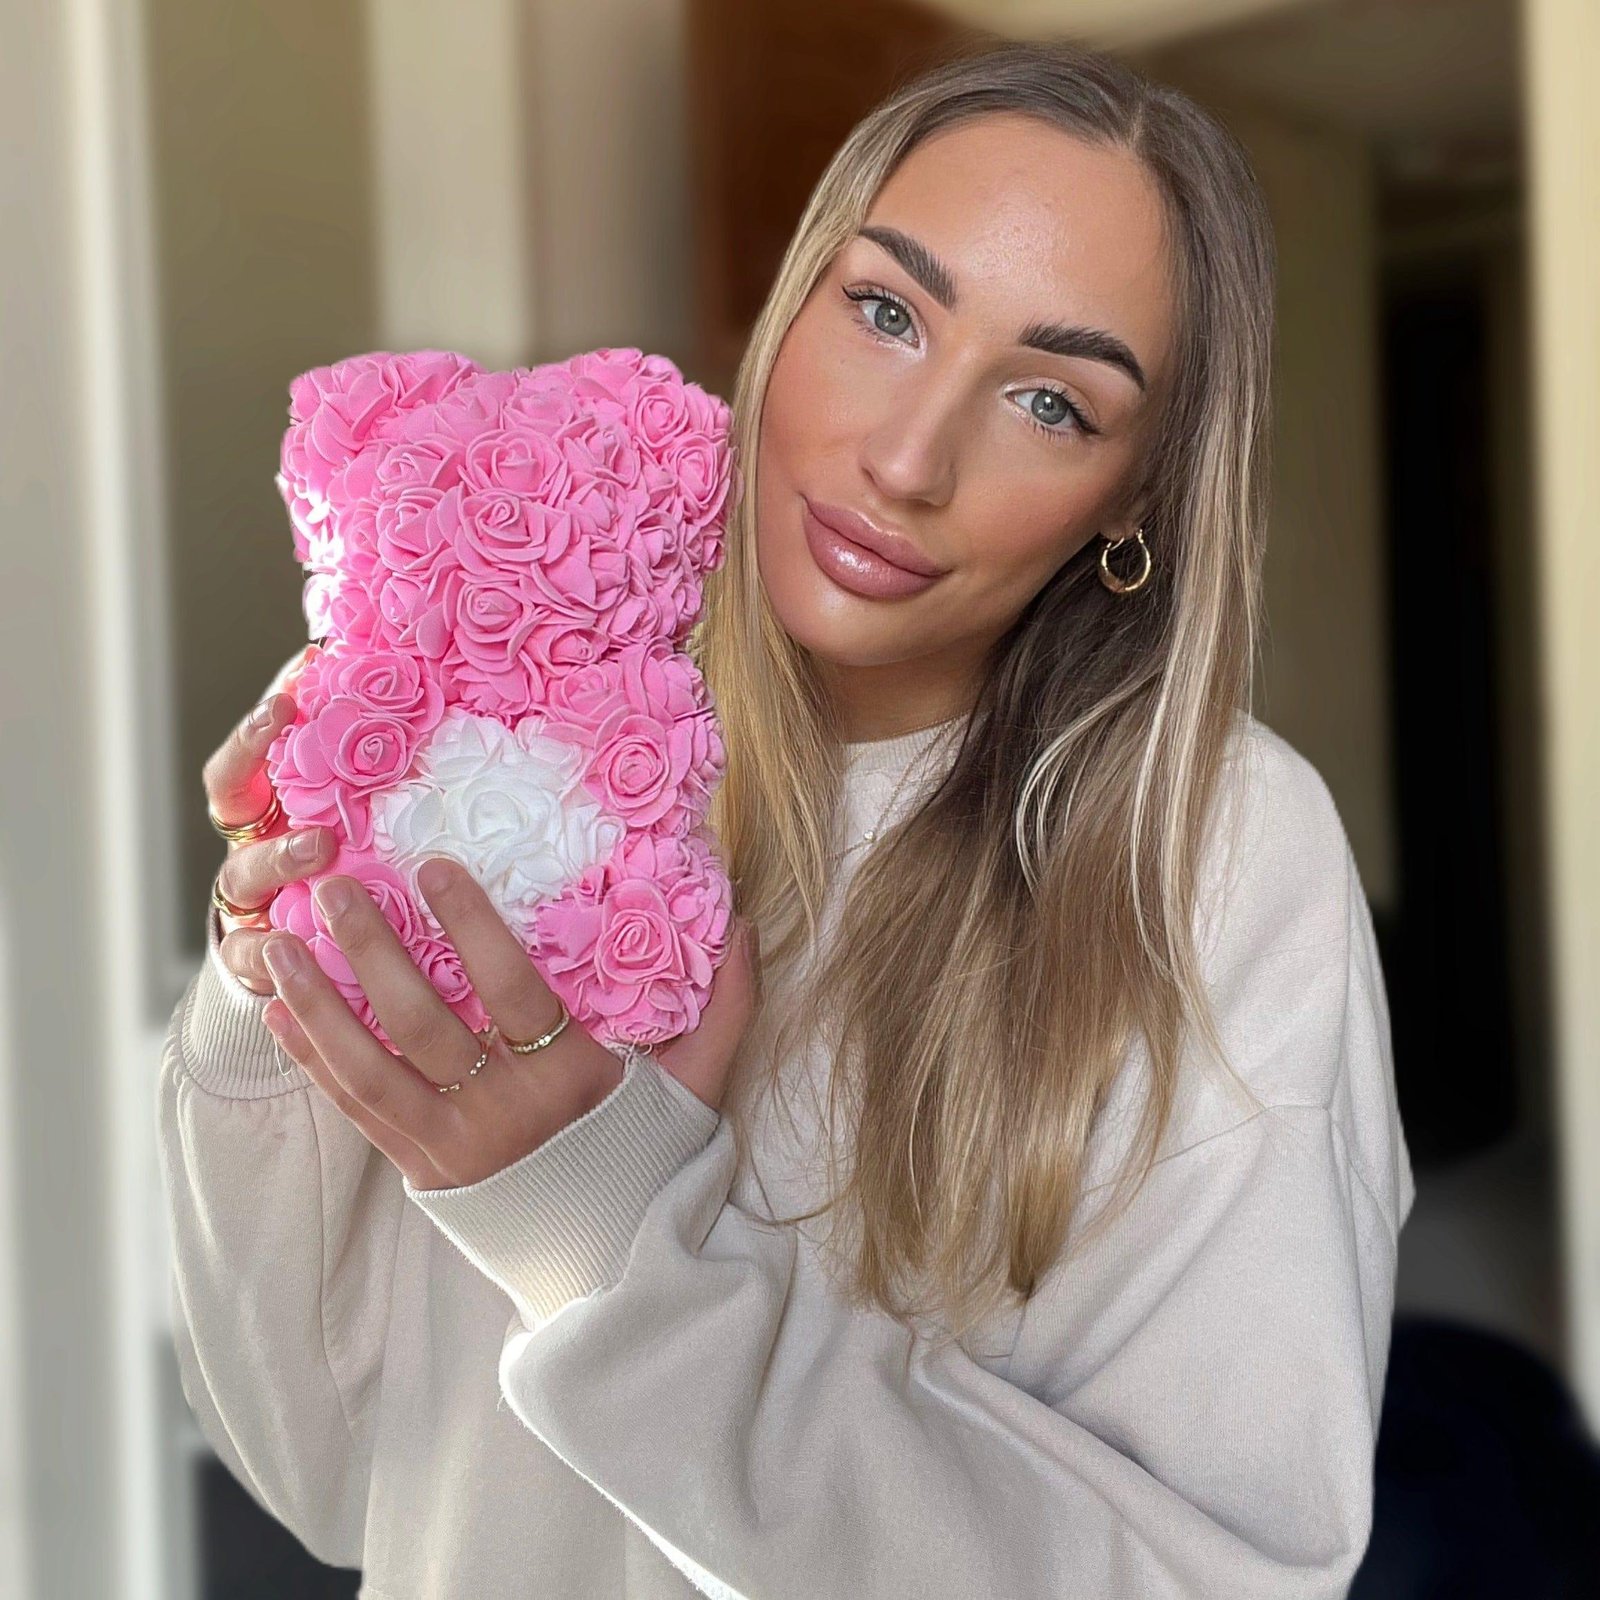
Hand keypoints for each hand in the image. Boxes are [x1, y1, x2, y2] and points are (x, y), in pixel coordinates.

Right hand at [203, 644, 331, 994]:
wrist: (315, 961)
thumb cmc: (344, 873)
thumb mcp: (352, 821)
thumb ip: (365, 772)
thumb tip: (410, 694)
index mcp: (267, 812)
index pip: (244, 762)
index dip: (257, 727)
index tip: (292, 689)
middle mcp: (250, 848)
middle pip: (233, 806)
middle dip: (259, 771)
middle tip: (310, 736)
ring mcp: (248, 902)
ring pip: (243, 877)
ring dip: (279, 856)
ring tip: (321, 845)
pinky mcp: (253, 959)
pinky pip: (248, 956)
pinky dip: (265, 954)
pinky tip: (292, 945)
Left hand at [258, 857, 761, 1191]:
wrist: (620, 1271)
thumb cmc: (655, 1161)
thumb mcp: (700, 1086)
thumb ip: (725, 1005)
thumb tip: (752, 927)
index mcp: (571, 1081)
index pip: (513, 991)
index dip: (473, 926)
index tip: (435, 866)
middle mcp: (503, 1115)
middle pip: (425, 1024)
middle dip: (374, 952)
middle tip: (335, 888)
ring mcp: (453, 1149)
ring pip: (370, 1069)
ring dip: (318, 1004)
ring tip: (276, 944)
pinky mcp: (422, 1173)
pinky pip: (356, 1112)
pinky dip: (313, 1059)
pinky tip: (279, 1012)